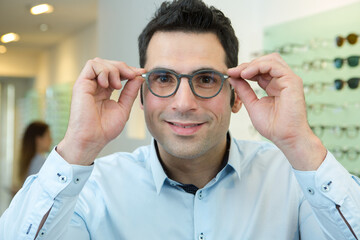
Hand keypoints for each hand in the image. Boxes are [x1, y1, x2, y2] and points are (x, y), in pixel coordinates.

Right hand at [57, 58, 145, 164]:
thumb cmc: (104, 129)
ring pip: (100, 62)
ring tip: (117, 86)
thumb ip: (130, 92)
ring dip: (113, 70)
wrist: (92, 139)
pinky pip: (91, 65)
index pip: (117, 72)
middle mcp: (95, 85)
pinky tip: (107, 85)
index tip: (142, 72)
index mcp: (105, 90)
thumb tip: (138, 77)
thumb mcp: (124, 107)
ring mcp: (87, 84)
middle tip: (132, 75)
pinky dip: (103, 71)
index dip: (129, 70)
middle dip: (123, 67)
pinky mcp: (81, 84)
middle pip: (109, 64)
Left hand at [228, 53, 325, 169]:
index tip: (230, 74)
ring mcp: (289, 79)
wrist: (285, 137)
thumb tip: (233, 77)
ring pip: (271, 59)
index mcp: (274, 86)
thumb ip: (244, 90)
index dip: (245, 70)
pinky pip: (274, 65)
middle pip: (265, 61)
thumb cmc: (272, 126)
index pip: (260, 70)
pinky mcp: (292, 81)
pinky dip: (259, 66)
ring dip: (252, 64)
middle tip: (233, 71)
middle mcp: (282, 80)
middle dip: (247, 64)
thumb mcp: (252, 104)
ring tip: (240, 72)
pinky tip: (246, 74)